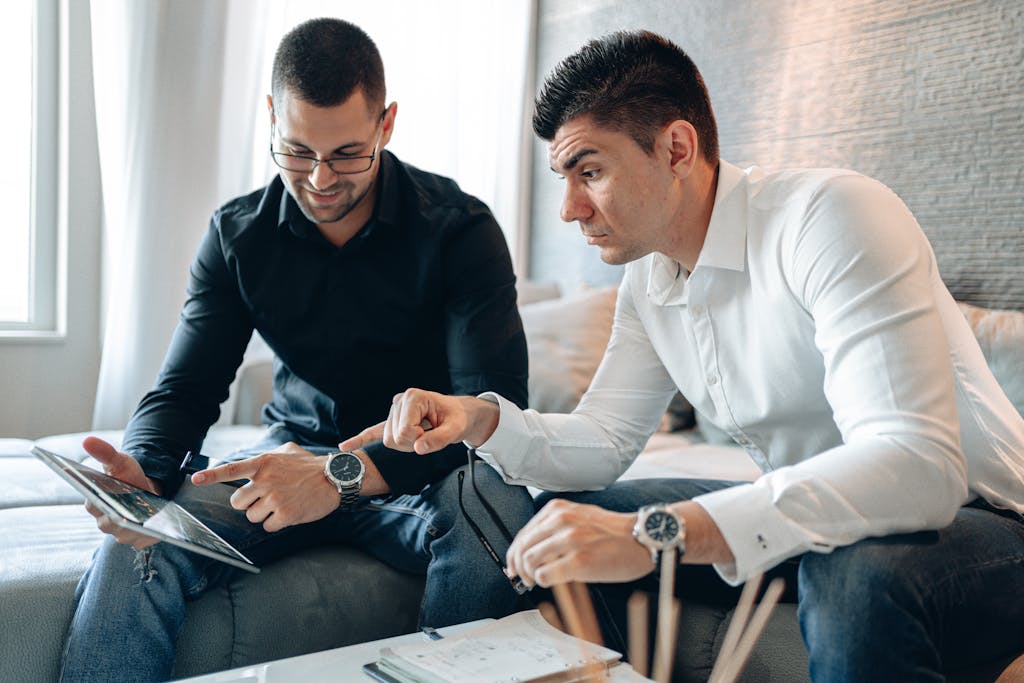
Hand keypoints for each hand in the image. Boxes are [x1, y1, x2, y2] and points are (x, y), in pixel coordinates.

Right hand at [81, 436, 160, 548]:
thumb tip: (87, 440)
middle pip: (107, 523)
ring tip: (142, 519)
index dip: (95, 501)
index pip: (92, 505)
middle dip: (115, 516)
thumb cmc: (128, 477)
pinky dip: (148, 535)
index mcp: (96, 503)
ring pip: (124, 534)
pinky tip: (156, 527)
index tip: (101, 495)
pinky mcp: (139, 540)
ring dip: (132, 528)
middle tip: (123, 508)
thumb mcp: (119, 463)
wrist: (148, 492)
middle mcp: (105, 522)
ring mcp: (121, 533)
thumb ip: (105, 453)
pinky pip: (142, 540)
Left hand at [190, 443, 386, 531]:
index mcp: (263, 463)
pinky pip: (268, 526)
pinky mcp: (285, 514)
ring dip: (265, 514)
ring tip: (282, 504)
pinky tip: (290, 512)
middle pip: (238, 502)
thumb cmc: (311, 466)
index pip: (231, 470)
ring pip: (252, 516)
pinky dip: (277, 523)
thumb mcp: (287, 451)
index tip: (195, 479)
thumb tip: (251, 466)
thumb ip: (267, 458)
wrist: (335, 478)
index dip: (211, 476)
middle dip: (248, 504)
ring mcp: (274, 498)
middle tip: (265, 499)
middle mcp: (265, 480)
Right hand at [340, 388, 498, 454]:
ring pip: (389, 441)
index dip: (419, 440)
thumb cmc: (457, 418)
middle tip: (429, 435)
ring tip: (422, 434)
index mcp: (413, 397)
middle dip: (412, 444)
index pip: (404, 431)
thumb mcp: (455, 429)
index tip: (433, 433)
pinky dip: (360, 440)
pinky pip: (372, 432)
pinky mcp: (391, 420)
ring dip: (406, 445)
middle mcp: (399, 401)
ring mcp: (394, 410)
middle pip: (394, 438)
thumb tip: (420, 448)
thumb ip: (439, 439)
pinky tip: (345, 447)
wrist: (458, 414)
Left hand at [505, 499, 653, 587]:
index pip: (523, 534)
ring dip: (530, 576)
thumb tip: (530, 549)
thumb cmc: (612, 533)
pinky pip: (545, 575)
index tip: (515, 566)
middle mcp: (561, 521)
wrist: (642, 539)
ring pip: (530, 561)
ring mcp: (569, 540)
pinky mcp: (578, 561)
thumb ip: (554, 528)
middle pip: (522, 548)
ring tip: (539, 581)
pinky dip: (543, 582)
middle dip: (519, 567)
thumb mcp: (579, 517)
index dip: (515, 554)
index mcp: (558, 509)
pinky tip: (553, 582)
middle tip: (525, 579)